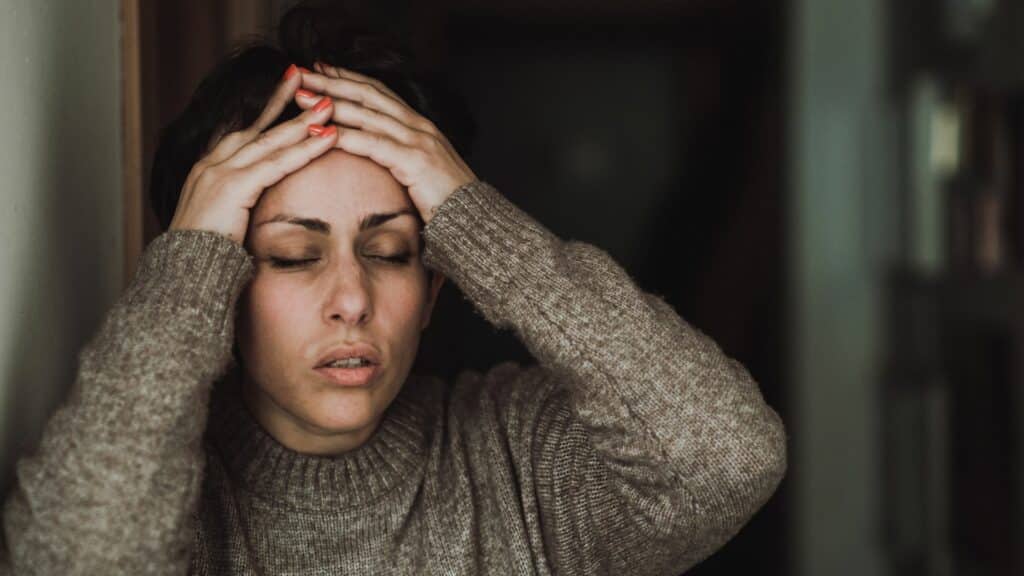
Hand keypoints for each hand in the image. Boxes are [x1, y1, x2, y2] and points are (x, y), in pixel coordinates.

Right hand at [168, 65, 339, 244]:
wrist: (183, 277)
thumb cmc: (207, 259)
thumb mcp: (224, 224)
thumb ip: (240, 208)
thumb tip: (258, 208)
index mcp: (209, 171)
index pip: (244, 133)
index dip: (268, 111)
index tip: (289, 89)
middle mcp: (212, 165)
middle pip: (257, 126)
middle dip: (286, 101)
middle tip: (311, 77)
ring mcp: (220, 173)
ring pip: (271, 140)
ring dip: (303, 121)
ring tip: (330, 104)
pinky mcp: (233, 187)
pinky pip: (277, 163)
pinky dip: (305, 148)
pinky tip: (328, 136)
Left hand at [293, 61, 477, 224]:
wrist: (473, 219)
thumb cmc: (445, 200)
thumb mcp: (419, 169)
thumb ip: (398, 155)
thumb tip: (374, 154)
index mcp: (418, 125)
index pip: (377, 92)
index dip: (347, 79)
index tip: (320, 70)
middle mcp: (417, 125)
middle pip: (367, 95)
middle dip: (331, 83)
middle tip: (300, 75)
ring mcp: (417, 140)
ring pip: (366, 114)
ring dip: (330, 104)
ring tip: (301, 99)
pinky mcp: (413, 160)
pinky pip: (372, 143)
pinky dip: (345, 136)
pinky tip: (321, 133)